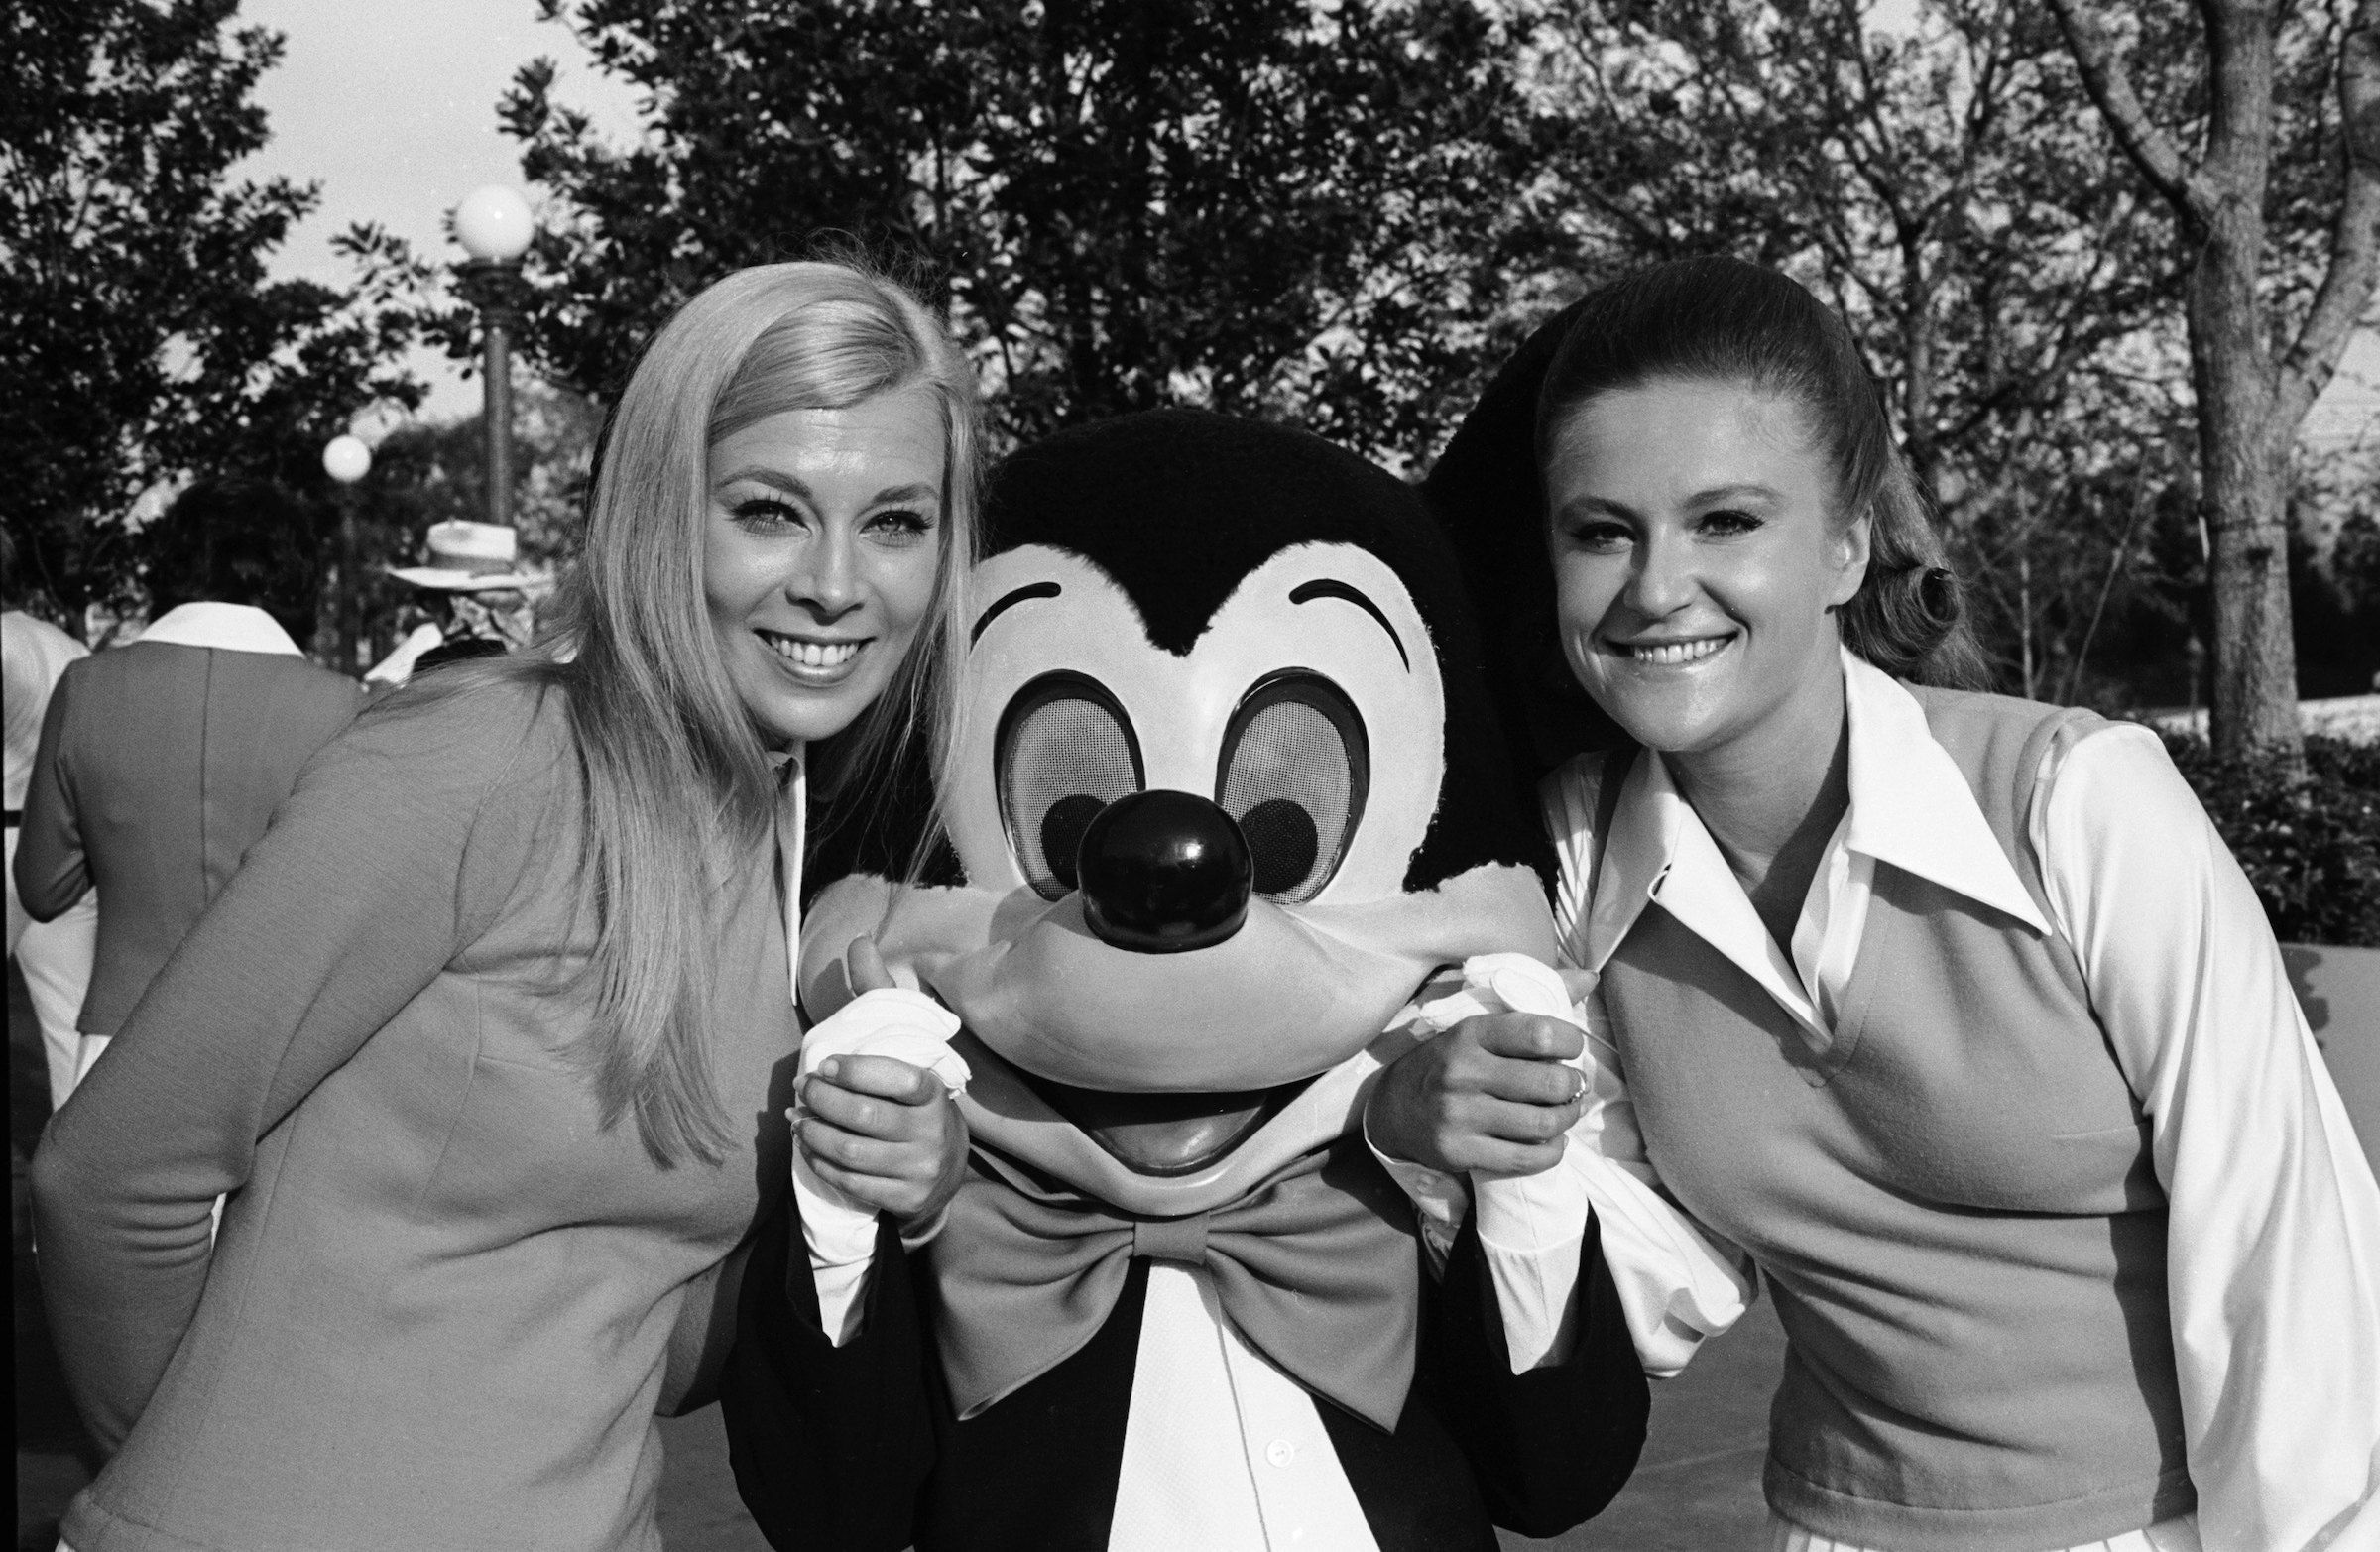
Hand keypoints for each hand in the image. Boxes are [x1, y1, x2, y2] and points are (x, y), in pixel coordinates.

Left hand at [794, 936, 967, 1226]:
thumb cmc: (911, 1095)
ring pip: (851, 1152)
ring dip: (813, 1133)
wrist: (944, 1166)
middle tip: (802, 1089)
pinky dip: (821, 1164)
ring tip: (798, 1116)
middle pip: (862, 1117)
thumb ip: (880, 995)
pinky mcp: (906, 1198)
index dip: (855, 1071)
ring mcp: (920, 1168)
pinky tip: (809, 1147)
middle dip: (822, 1102)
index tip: (825, 1065)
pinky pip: (851, 1183)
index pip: (897, 1078)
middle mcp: (932, 1131)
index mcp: (934, 1089)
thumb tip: (858, 940)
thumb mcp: (905, 1045)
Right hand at [1366, 1012, 1585, 1176]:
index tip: (1570, 1049)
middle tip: (1572, 1086)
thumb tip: (1590, 977)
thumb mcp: (1477, 1025)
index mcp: (1470, 1035)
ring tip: (1564, 1112)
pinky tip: (1551, 1142)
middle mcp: (1463, 1073)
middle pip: (1550, 1083)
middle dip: (1573, 1085)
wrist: (1391, 1109)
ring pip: (1543, 1124)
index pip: (1540, 1034)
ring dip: (1567, 1119)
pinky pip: (1526, 1159)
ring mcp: (1460, 1116)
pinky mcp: (1460, 1152)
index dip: (1571, 1042)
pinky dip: (1552, 1153)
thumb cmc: (1447, 1062)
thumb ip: (1534, 999)